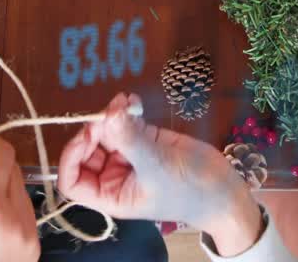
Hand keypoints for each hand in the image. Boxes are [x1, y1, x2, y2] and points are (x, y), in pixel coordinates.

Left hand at [58, 93, 263, 256]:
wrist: (225, 191)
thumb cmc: (191, 190)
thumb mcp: (157, 166)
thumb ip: (130, 138)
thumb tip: (108, 113)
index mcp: (110, 195)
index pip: (72, 181)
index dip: (72, 157)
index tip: (88, 134)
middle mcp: (114, 176)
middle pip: (88, 150)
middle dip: (96, 129)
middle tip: (111, 113)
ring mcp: (130, 156)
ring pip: (107, 132)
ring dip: (112, 115)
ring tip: (124, 102)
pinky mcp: (145, 140)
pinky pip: (126, 123)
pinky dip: (127, 110)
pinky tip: (133, 102)